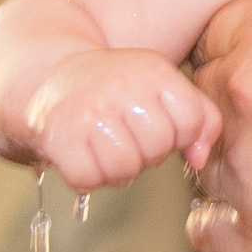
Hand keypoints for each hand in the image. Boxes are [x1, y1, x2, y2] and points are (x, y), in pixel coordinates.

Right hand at [22, 48, 221, 191]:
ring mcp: (91, 112)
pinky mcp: (62, 136)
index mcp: (154, 72)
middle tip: (128, 139)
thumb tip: (199, 159)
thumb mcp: (164, 86)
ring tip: (107, 150)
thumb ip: (200, 118)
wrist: (51, 76)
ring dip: (117, 170)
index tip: (160, 127)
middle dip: (148, 154)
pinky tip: (84, 158)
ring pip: (125, 168)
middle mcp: (123, 89)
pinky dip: (87, 178)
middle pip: (159, 148)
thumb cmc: (116, 88)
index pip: (192, 121)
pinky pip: (88, 179)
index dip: (181, 136)